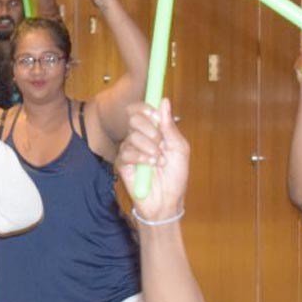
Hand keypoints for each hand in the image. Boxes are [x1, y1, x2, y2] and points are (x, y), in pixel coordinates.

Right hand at [116, 99, 187, 223]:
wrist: (167, 200)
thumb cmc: (175, 176)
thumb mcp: (179, 149)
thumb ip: (170, 127)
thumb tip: (163, 101)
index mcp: (154, 131)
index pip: (141, 110)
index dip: (146, 108)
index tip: (154, 114)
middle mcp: (139, 137)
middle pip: (134, 119)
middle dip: (150, 130)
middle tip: (160, 144)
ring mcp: (129, 150)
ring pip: (132, 136)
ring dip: (150, 148)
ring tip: (159, 162)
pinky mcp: (121, 163)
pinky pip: (126, 152)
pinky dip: (141, 157)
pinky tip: (150, 165)